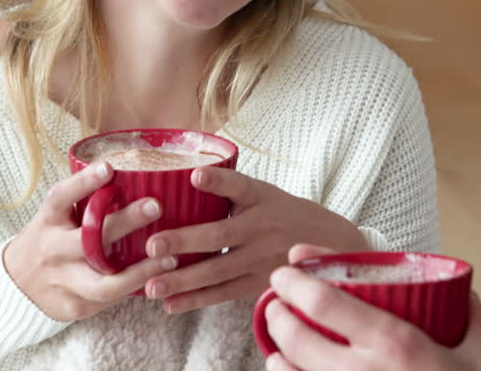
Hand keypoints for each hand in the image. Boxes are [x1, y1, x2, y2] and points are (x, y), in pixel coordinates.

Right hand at [2, 162, 179, 320]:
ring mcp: (63, 281)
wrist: (16, 287)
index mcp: (48, 222)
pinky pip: (110, 300)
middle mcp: (53, 251)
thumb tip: (131, 173)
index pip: (61, 198)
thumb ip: (83, 203)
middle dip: (125, 222)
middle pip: (89, 239)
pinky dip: (135, 289)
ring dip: (141, 271)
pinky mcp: (75, 306)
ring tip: (170, 258)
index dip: (83, 182)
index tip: (109, 167)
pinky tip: (159, 280)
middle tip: (156, 206)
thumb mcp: (55, 218)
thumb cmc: (49, 242)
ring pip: (104, 282)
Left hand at [140, 167, 368, 312]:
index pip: (238, 185)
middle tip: (151, 245)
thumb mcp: (265, 193)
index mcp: (260, 197)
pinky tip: (170, 304)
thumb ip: (230, 190)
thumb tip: (182, 178)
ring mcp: (261, 259)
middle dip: (184, 241)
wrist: (330, 244)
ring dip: (182, 279)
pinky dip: (196, 300)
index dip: (217, 180)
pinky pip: (224, 293)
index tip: (195, 175)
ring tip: (150, 286)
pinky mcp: (259, 283)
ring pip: (217, 270)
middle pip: (220, 235)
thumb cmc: (284, 213)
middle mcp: (261, 228)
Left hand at [262, 244, 480, 370]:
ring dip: (276, 353)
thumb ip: (476, 322)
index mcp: (395, 346)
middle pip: (296, 338)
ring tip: (278, 343)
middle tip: (277, 303)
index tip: (286, 272)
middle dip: (277, 314)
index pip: (325, 303)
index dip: (295, 283)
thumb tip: (469, 297)